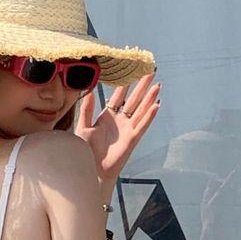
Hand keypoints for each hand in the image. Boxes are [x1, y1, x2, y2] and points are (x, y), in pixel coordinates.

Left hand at [75, 73, 160, 197]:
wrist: (91, 169)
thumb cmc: (86, 151)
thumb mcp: (83, 127)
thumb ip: (87, 110)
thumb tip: (89, 91)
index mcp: (108, 116)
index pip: (119, 95)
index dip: (126, 83)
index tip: (131, 69)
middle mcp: (120, 121)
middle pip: (134, 100)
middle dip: (142, 86)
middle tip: (151, 72)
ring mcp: (128, 129)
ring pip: (141, 110)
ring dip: (149, 98)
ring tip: (157, 85)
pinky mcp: (132, 139)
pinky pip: (142, 125)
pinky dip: (150, 116)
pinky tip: (156, 105)